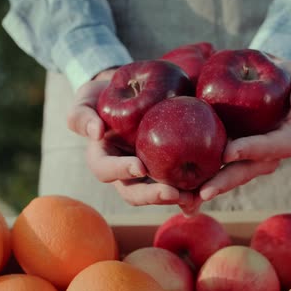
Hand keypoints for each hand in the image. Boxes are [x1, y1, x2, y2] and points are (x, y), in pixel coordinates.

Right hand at [67, 68, 193, 206]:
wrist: (131, 91)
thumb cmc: (103, 96)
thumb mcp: (86, 100)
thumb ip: (82, 115)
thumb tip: (96, 133)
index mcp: (103, 160)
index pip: (105, 171)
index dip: (120, 171)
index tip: (139, 166)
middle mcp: (125, 172)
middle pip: (135, 193)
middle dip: (153, 195)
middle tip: (173, 193)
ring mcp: (149, 172)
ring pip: (160, 193)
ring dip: (177, 199)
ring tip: (195, 198)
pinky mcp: (170, 166)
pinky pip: (181, 182)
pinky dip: (194, 189)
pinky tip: (209, 190)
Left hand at [187, 58, 290, 211]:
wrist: (254, 80)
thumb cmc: (277, 76)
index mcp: (283, 139)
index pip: (272, 148)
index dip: (252, 150)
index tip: (229, 152)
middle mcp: (264, 157)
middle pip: (245, 172)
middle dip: (225, 182)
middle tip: (203, 191)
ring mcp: (243, 162)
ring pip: (227, 180)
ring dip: (207, 191)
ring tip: (186, 201)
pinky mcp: (224, 161)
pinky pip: (211, 177)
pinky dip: (195, 191)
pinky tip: (176, 199)